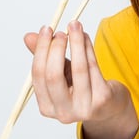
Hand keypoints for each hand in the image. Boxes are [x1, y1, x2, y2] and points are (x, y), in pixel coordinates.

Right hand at [24, 21, 137, 138]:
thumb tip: (28, 37)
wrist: (110, 108)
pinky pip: (93, 68)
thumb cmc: (82, 88)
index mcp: (47, 107)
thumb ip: (45, 57)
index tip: (46, 30)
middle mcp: (63, 113)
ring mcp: (84, 108)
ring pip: (78, 69)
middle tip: (60, 31)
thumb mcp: (61, 74)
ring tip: (74, 25)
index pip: (38, 76)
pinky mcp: (102, 99)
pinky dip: (88, 48)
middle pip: (53, 76)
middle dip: (56, 48)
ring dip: (75, 43)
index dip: (41, 50)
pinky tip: (85, 36)